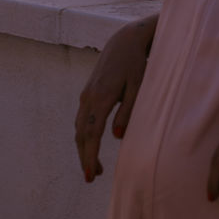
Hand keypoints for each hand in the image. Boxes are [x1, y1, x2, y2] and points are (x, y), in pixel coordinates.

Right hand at [75, 14, 155, 182]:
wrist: (124, 41)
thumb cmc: (137, 64)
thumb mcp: (138, 86)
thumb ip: (128, 111)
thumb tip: (117, 137)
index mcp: (101, 97)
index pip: (91, 134)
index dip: (89, 157)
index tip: (90, 175)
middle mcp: (89, 97)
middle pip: (81, 135)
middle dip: (84, 158)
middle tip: (92, 177)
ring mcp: (86, 95)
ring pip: (79, 128)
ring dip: (84, 148)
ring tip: (95, 167)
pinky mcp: (88, 93)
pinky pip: (82, 119)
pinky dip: (85, 135)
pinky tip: (93, 143)